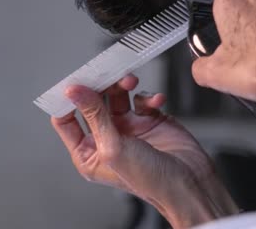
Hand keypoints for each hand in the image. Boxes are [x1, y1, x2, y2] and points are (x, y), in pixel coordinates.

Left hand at [51, 75, 237, 227]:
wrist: (189, 182)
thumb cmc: (151, 181)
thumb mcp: (113, 147)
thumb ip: (94, 116)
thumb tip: (75, 92)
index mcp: (90, 153)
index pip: (66, 121)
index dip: (67, 101)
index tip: (72, 83)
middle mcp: (108, 139)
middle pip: (93, 102)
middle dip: (99, 87)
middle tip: (105, 73)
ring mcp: (130, 128)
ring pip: (118, 96)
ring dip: (123, 86)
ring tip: (130, 81)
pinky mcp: (150, 120)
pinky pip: (143, 99)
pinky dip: (149, 96)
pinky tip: (156, 101)